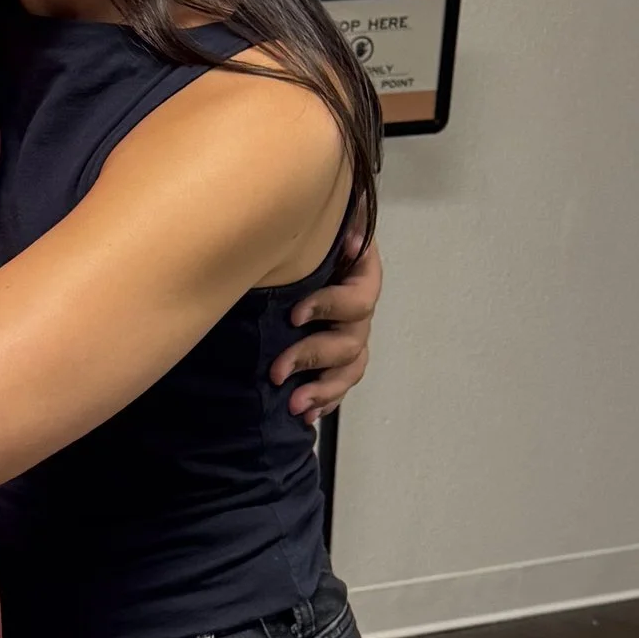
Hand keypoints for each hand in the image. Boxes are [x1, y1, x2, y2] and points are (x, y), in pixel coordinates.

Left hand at [271, 231, 381, 422]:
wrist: (296, 251)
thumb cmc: (307, 235)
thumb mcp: (318, 222)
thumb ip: (338, 224)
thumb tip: (350, 238)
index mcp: (360, 276)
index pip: (357, 298)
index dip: (329, 307)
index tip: (295, 315)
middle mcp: (358, 311)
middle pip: (349, 342)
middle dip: (312, 358)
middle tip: (278, 371)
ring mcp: (350, 336)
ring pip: (348, 369)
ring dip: (322, 390)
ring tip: (295, 405)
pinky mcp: (336, 358)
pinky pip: (340, 384)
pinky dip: (325, 401)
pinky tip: (307, 415)